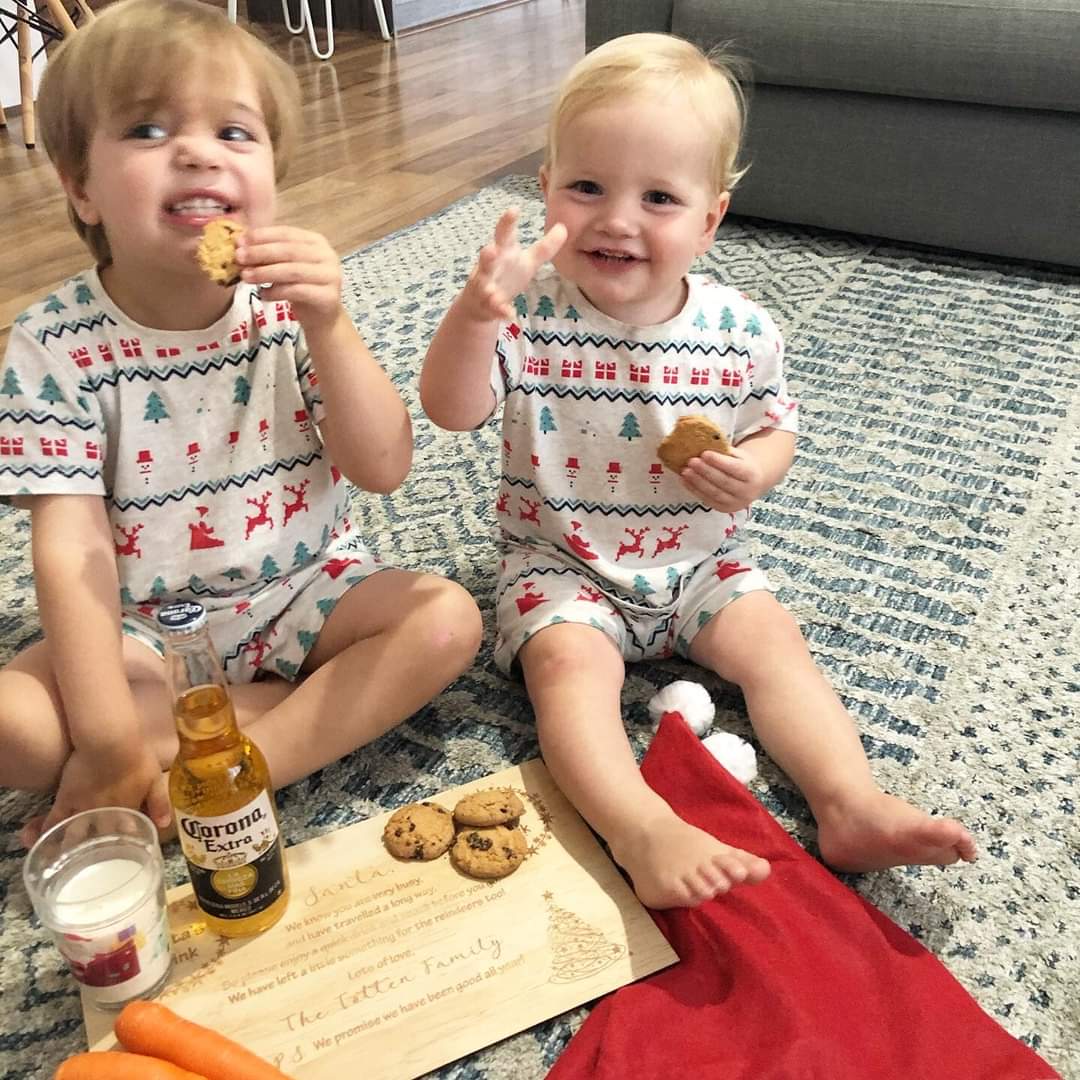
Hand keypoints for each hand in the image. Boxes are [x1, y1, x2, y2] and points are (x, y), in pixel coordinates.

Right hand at [21, 747, 171, 848]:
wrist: (108, 740)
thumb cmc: (136, 757)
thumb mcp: (155, 778)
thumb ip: (160, 802)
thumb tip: (164, 824)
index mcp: (127, 810)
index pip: (127, 835)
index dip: (127, 846)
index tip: (125, 857)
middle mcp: (105, 815)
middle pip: (102, 840)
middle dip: (100, 853)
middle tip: (96, 866)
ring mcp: (84, 809)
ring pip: (77, 835)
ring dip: (75, 849)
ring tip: (70, 863)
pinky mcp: (65, 799)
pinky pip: (55, 821)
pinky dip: (51, 833)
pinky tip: (46, 844)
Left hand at [237, 226, 343, 333]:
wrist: (322, 317)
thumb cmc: (301, 287)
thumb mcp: (286, 266)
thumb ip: (270, 254)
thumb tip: (240, 244)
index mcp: (316, 241)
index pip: (287, 233)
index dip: (262, 236)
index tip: (239, 241)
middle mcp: (327, 256)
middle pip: (289, 251)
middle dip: (260, 253)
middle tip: (238, 258)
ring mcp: (330, 276)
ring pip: (292, 271)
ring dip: (265, 273)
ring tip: (245, 276)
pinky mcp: (328, 297)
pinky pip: (297, 291)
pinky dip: (276, 292)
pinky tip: (262, 294)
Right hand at [464, 208, 566, 320]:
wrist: (482, 304)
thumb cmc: (507, 276)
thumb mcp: (528, 261)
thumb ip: (545, 247)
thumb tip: (564, 227)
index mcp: (503, 252)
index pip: (504, 234)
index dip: (507, 222)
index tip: (514, 209)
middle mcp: (492, 266)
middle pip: (488, 257)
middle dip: (488, 253)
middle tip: (491, 249)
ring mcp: (486, 285)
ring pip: (484, 282)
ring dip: (488, 284)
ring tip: (491, 288)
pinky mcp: (488, 305)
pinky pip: (495, 308)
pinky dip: (502, 310)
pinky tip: (510, 314)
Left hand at [679, 446, 769, 513]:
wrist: (752, 483)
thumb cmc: (742, 465)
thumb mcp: (739, 455)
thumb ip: (724, 451)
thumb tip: (703, 443)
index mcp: (751, 474)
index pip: (735, 468)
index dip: (719, 461)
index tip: (704, 453)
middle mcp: (746, 492)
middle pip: (723, 482)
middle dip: (705, 471)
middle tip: (691, 461)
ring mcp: (735, 503)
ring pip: (714, 493)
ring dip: (697, 482)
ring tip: (685, 471)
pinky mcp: (724, 509)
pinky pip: (707, 500)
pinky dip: (694, 490)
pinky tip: (685, 480)